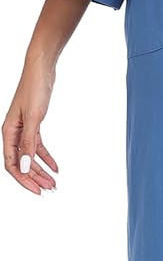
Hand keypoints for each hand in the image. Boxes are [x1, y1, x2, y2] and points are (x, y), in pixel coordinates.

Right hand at [3, 54, 59, 193]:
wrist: (41, 70)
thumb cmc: (34, 89)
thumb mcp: (34, 118)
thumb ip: (29, 143)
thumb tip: (25, 167)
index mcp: (8, 132)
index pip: (12, 164)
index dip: (23, 179)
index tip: (37, 190)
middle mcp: (13, 133)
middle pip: (22, 163)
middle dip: (35, 178)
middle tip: (50, 189)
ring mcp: (23, 129)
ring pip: (30, 156)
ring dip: (41, 170)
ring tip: (54, 182)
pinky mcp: (34, 125)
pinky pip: (38, 146)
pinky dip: (46, 157)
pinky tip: (55, 166)